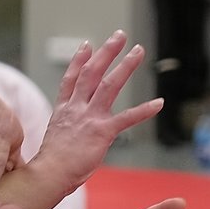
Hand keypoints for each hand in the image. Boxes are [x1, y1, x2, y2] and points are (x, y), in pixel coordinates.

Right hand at [31, 30, 163, 195]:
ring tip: (138, 51)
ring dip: (125, 66)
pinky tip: (159, 103)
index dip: (79, 60)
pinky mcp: (103, 132)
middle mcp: (76, 108)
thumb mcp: (56, 137)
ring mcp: (90, 118)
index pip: (71, 79)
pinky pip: (127, 118)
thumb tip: (73, 131)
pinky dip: (144, 110)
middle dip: (106, 52)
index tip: (87, 45)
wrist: (51, 172)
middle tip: (119, 36)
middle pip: (92, 73)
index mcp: (64, 109)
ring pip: (109, 85)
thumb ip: (67, 128)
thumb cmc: (52, 162)